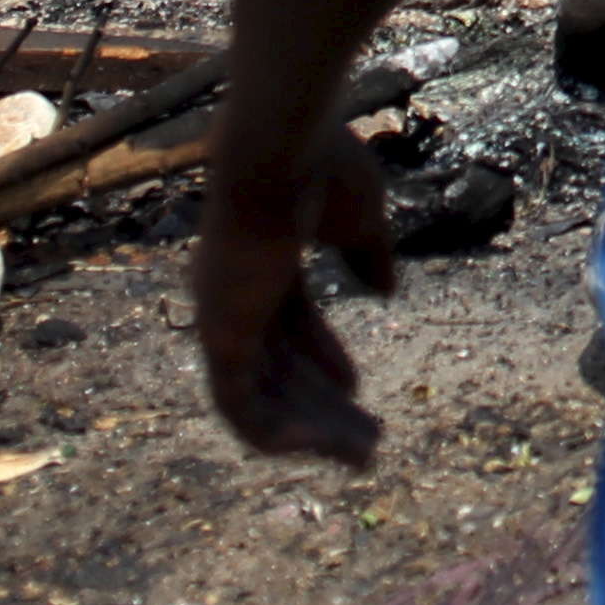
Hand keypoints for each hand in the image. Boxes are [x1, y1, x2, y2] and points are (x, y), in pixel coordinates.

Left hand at [193, 128, 398, 463]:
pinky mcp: (220, 338)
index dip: (324, 358)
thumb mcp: (360, 217)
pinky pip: (238, 407)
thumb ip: (368, 255)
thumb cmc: (322, 169)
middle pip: (280, 368)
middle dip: (324, 408)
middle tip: (367, 439)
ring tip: (361, 453)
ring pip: (263, 396)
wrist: (283, 150)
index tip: (357, 388)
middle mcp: (234, 295)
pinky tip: (317, 448)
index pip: (291, 325)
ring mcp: (223, 318)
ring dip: (310, 431)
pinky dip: (273, 434)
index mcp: (263, 261)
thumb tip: (384, 291)